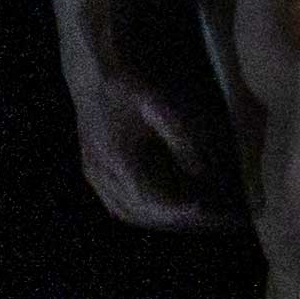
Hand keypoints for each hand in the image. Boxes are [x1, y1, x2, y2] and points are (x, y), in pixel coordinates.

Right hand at [76, 65, 220, 229]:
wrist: (91, 77)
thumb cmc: (125, 87)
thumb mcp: (157, 106)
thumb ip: (179, 138)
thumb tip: (200, 172)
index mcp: (115, 158)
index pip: (147, 200)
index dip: (175, 211)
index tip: (203, 211)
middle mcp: (101, 173)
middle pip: (138, 213)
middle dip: (174, 221)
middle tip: (208, 219)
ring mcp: (95, 176)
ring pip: (126, 213)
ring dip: (158, 220)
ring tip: (194, 219)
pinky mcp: (95, 174)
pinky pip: (118, 204)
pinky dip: (144, 211)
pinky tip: (169, 208)